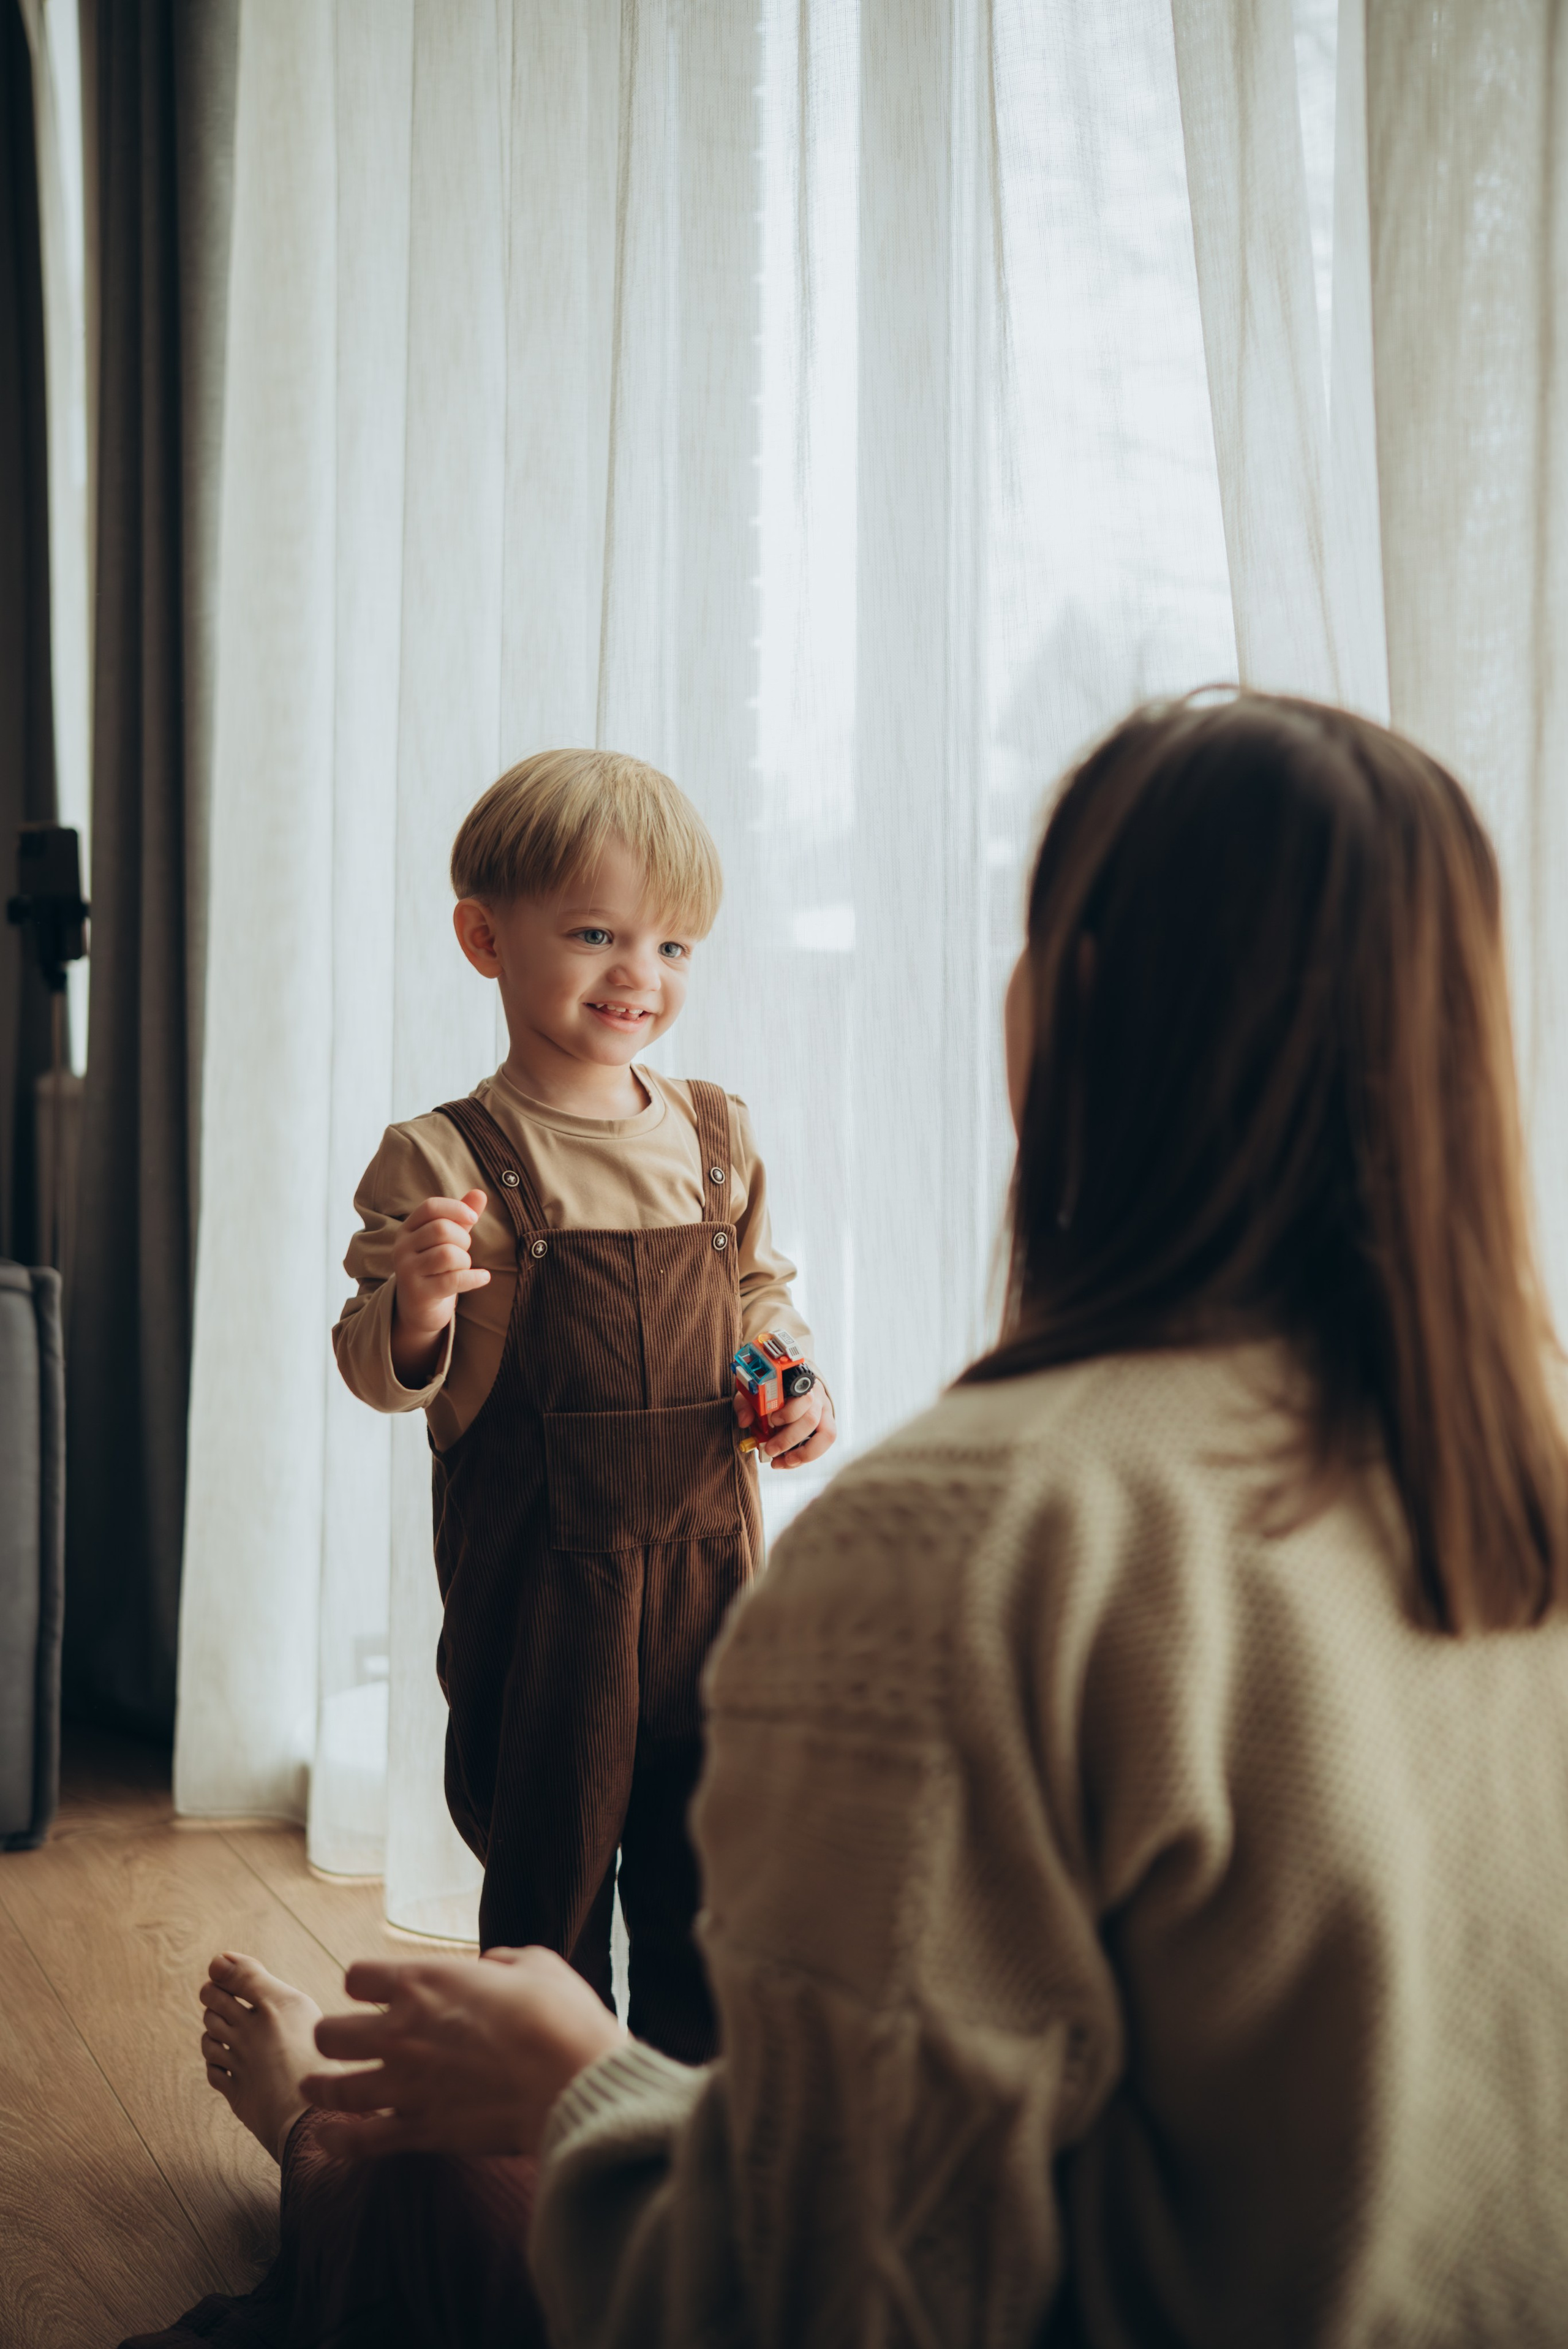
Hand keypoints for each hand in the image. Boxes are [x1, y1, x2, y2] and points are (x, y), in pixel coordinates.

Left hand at [301, 1947, 623, 2161]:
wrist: (571, 2081)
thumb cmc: (560, 2017)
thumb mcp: (536, 1964)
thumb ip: (502, 1962)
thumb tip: (490, 1968)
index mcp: (425, 1982)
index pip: (357, 1976)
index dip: (365, 1983)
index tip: (375, 1992)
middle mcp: (401, 2031)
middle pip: (329, 2033)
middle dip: (331, 2037)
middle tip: (340, 2042)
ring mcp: (405, 2084)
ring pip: (335, 2087)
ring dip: (321, 2086)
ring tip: (312, 2087)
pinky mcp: (419, 2130)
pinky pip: (361, 2140)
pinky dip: (338, 2141)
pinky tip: (325, 2139)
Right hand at [390, 1191, 489, 1384]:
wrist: (420, 1307)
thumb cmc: (437, 1267)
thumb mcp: (448, 1239)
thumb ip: (462, 1216)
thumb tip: (480, 1193)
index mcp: (407, 1229)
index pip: (430, 1207)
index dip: (456, 1208)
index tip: (473, 1218)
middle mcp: (401, 1248)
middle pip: (441, 1229)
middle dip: (463, 1240)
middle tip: (464, 1252)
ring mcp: (407, 1272)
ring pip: (447, 1254)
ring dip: (465, 1260)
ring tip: (463, 1267)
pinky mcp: (418, 1293)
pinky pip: (453, 1279)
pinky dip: (474, 1277)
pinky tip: (484, 1277)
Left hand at [733, 1375, 836, 1469]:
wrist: (790, 1389)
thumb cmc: (771, 1392)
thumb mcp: (755, 1393)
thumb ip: (746, 1404)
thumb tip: (744, 1421)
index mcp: (799, 1385)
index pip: (803, 1397)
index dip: (789, 1412)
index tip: (773, 1421)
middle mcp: (816, 1398)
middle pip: (811, 1419)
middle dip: (789, 1439)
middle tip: (770, 1450)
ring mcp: (824, 1413)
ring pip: (826, 1435)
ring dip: (804, 1453)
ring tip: (784, 1462)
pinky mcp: (827, 1428)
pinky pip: (823, 1445)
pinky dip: (805, 1457)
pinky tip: (788, 1462)